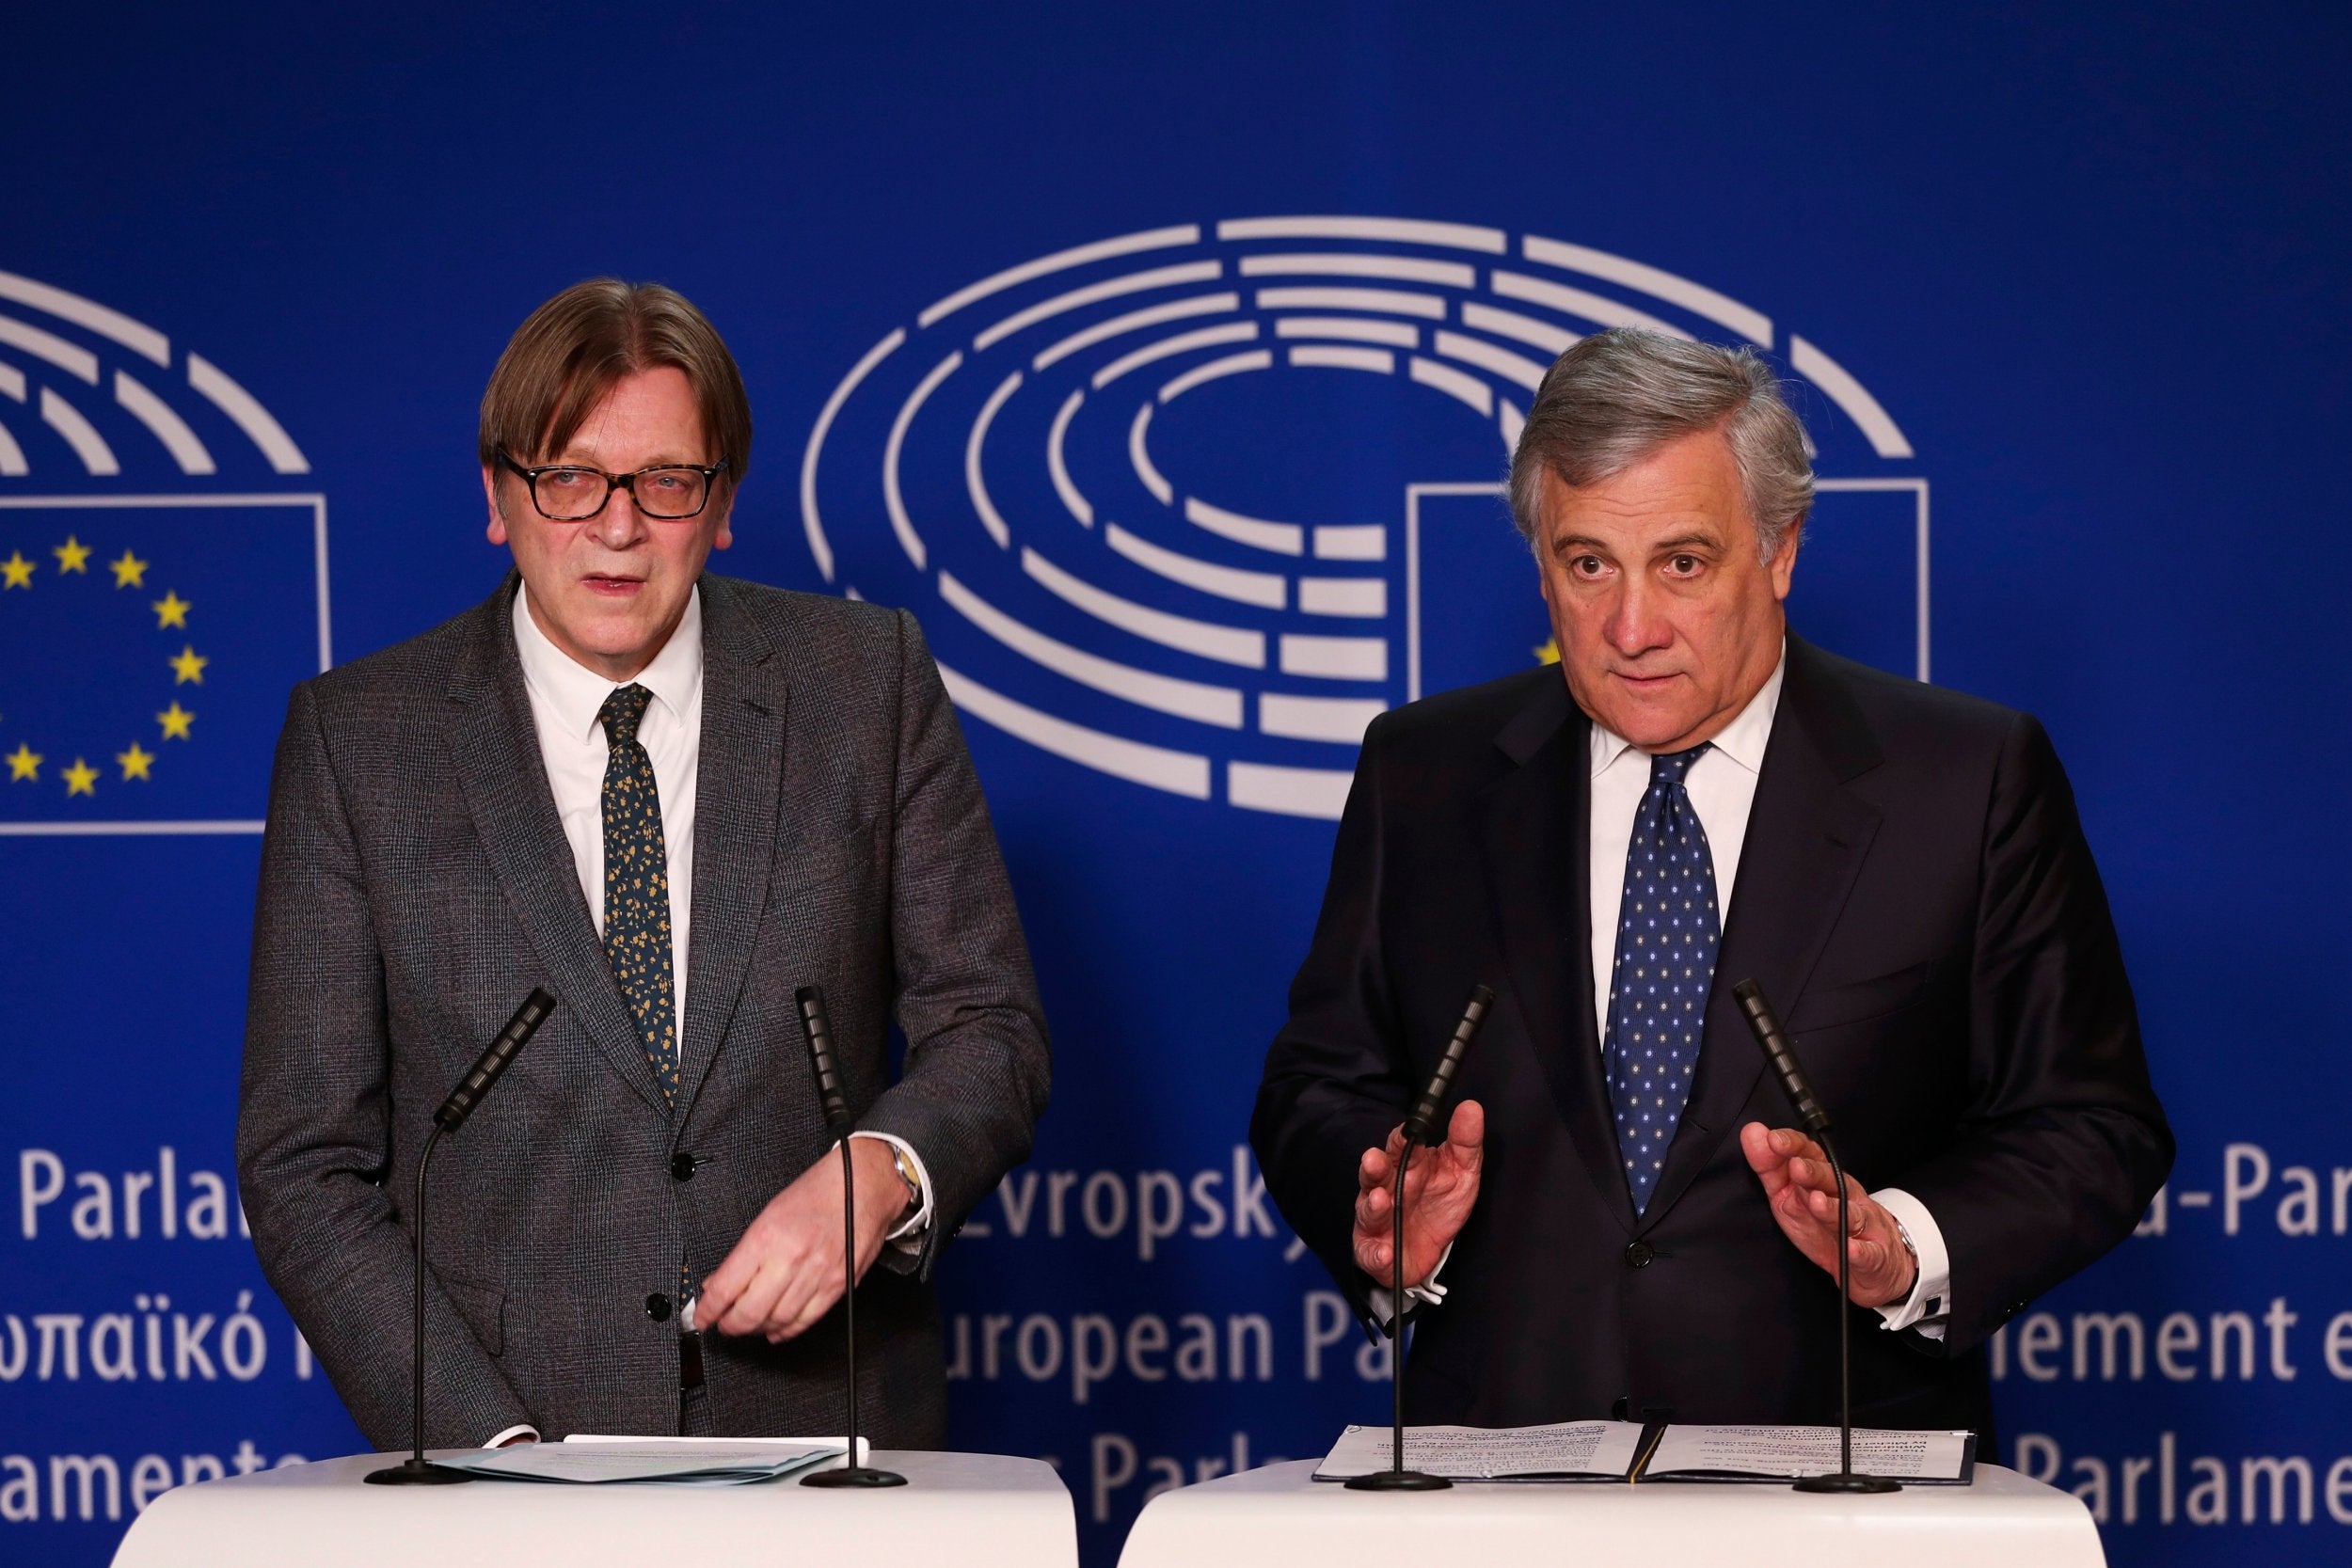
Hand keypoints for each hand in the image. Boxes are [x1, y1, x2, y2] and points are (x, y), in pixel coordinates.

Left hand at [697, 1139, 904, 1341]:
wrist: (864, 1184)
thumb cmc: (819, 1192)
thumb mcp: (769, 1213)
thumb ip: (744, 1252)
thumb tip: (720, 1282)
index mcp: (768, 1237)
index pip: (726, 1288)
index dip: (708, 1310)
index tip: (702, 1316)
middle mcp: (791, 1258)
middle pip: (750, 1312)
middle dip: (731, 1325)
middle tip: (724, 1325)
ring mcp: (817, 1274)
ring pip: (778, 1321)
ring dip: (757, 1329)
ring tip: (749, 1325)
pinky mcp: (839, 1285)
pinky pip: (807, 1319)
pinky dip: (787, 1331)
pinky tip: (776, 1330)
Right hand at [1353, 1100, 1483, 1289]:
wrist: (1431, 1254)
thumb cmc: (1441, 1205)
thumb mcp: (1461, 1172)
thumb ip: (1465, 1141)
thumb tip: (1471, 1107)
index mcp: (1405, 1167)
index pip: (1398, 1147)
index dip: (1400, 1139)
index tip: (1405, 1132)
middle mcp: (1384, 1189)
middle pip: (1374, 1173)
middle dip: (1372, 1167)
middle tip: (1374, 1160)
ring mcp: (1376, 1220)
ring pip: (1368, 1210)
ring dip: (1372, 1206)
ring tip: (1379, 1201)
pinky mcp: (1374, 1251)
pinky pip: (1372, 1253)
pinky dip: (1377, 1253)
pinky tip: (1385, 1251)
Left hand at [1740, 1122, 1916, 1307]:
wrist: (1873, 1261)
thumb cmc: (1825, 1223)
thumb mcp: (1790, 1194)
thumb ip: (1770, 1167)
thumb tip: (1753, 1132)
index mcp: (1825, 1179)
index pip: (1810, 1154)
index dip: (1793, 1146)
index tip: (1774, 1140)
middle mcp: (1846, 1196)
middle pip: (1831, 1181)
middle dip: (1813, 1172)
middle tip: (1795, 1167)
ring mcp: (1863, 1225)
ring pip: (1850, 1214)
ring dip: (1832, 1208)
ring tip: (1816, 1201)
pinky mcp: (1874, 1255)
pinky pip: (1869, 1253)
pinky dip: (1862, 1251)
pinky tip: (1852, 1248)